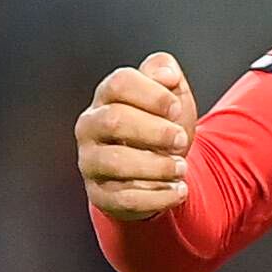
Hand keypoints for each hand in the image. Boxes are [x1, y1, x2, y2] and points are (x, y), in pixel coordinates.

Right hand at [77, 50, 196, 217]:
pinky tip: (179, 189)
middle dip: (155, 131)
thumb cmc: (159, 128)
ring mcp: (91, 161)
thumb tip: (166, 74)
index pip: (120, 83)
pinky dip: (158, 195)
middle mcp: (90, 126)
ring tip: (181, 168)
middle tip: (181, 140)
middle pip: (114, 121)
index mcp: (106, 97)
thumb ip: (165, 73)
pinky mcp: (100, 194)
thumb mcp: (169, 96)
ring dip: (157, 166)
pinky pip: (125, 197)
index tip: (176, 109)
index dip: (153, 95)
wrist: (156, 172)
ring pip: (117, 162)